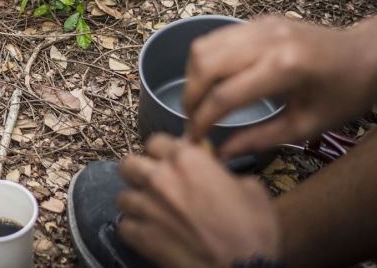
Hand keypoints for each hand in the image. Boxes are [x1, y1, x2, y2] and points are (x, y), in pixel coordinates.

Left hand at [118, 135, 280, 267]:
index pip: (157, 141)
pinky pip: (124, 225)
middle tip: (155, 185)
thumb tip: (214, 172)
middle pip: (130, 164)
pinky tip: (149, 233)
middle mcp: (160, 177)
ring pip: (123, 195)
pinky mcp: (140, 235)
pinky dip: (134, 230)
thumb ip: (223, 172)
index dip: (165, 152)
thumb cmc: (253, 230)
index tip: (172, 163)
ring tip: (151, 212)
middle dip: (140, 172)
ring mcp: (146, 207)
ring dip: (136, 202)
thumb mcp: (251, 189)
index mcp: (187, 159)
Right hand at [181, 16, 376, 156]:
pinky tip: (212, 79)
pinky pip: (217, 37)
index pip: (225, 95)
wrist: (366, 55)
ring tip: (199, 99)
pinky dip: (205, 60)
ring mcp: (260, 25)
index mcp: (284, 69)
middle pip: (205, 64)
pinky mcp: (258, 21)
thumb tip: (221, 153)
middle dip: (190, 95)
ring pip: (204, 45)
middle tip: (191, 118)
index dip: (202, 119)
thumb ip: (261, 139)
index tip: (193, 138)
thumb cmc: (343, 95)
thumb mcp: (307, 125)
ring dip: (193, 75)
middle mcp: (267, 40)